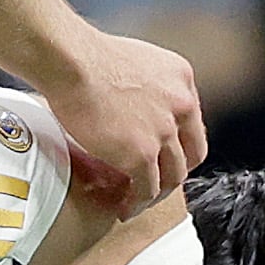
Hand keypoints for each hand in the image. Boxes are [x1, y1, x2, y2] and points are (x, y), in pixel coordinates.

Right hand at [43, 24, 206, 202]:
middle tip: (156, 183)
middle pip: (191, 153)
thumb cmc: (85, 57)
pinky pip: (147, 189)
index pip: (192, 122)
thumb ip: (144, 86)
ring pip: (172, 176)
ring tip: (136, 201)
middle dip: (174, 172)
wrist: (71, 62)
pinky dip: (137, 203)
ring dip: (156, 193)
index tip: (164, 155)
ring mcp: (164, 131)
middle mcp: (181, 105)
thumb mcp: (133, 62)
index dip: (180, 144)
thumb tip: (131, 108)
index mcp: (181, 79)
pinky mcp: (142, 154)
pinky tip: (124, 207)